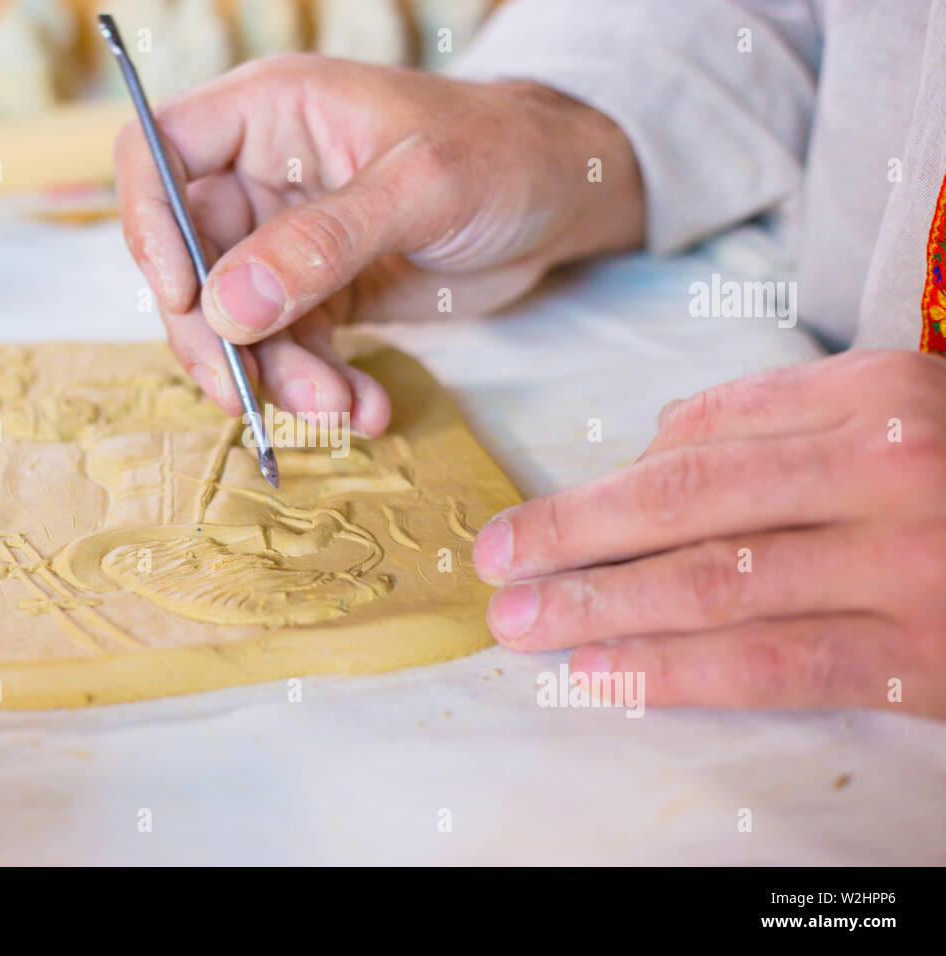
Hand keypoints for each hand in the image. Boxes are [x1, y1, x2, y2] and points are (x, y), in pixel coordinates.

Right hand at [115, 54, 642, 433]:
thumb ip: (323, 244)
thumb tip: (227, 306)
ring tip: (340, 410)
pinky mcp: (321, 294)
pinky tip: (365, 408)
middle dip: (218, 337)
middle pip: (189, 260)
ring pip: (239, 322)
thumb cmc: (503, 153)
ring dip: (278, 378)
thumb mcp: (420, 188)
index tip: (185, 296)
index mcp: (270, 114)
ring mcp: (288, 241)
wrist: (565, 196)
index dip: (150, 225)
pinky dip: (321, 387)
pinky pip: (293, 351)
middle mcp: (263, 176)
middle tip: (247, 396)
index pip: (157, 154)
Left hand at [473, 350, 945, 716]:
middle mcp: (890, 470)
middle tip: (493, 563)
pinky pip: (771, 664)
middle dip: (571, 537)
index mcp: (878, 394)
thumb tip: (647, 451)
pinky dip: (673, 670)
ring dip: (600, 606)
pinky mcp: (920, 659)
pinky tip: (603, 675)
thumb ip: (773, 419)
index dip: (598, 488)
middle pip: (688, 503)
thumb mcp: (895, 411)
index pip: (702, 439)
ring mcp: (907, 567)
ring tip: (520, 622)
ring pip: (715, 584)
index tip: (528, 522)